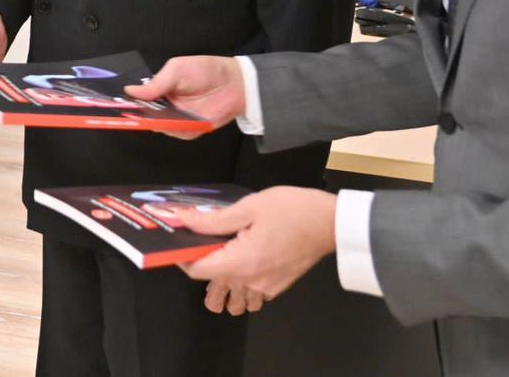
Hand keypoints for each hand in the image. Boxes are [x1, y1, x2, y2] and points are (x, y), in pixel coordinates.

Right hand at [125, 55, 245, 129]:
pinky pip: (176, 132)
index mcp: (161, 90)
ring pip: (159, 126)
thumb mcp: (177, 70)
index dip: (129, 102)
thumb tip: (129, 91)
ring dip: (156, 122)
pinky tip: (175, 119)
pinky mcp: (190, 130)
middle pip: (146, 115)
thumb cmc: (205, 70)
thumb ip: (155, 83)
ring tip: (158, 112)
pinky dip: (174, 128)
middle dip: (138, 114)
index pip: (140, 99)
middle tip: (133, 112)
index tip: (118, 104)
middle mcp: (167, 106)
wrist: (234, 83)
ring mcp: (178, 119)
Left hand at [178, 187, 338, 310]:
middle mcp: (252, 281)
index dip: (182, 259)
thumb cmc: (293, 210)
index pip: (198, 272)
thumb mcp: (249, 207)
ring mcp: (266, 288)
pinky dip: (243, 286)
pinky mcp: (278, 287)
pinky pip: (252, 295)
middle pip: (214, 293)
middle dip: (202, 276)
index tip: (179, 245)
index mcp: (241, 261)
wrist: (330, 223)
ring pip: (235, 300)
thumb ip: (214, 219)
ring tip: (223, 261)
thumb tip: (184, 220)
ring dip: (223, 287)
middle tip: (202, 252)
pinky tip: (244, 264)